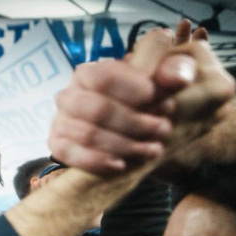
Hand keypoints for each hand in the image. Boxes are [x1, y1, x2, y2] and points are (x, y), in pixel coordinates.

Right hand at [49, 20, 233, 175]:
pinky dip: (96, 161)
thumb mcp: (166, 79)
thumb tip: (177, 78)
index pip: (105, 77)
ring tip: (152, 149)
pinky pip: (70, 154)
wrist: (132, 130)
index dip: (135, 91)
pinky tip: (121, 165)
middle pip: (97, 109)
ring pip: (88, 134)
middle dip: (136, 123)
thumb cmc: (147, 100)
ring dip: (124, 145)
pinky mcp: (57, 144)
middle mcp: (69, 94)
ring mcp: (60, 120)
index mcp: (90, 72)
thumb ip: (175, 70)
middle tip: (164, 129)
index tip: (164, 102)